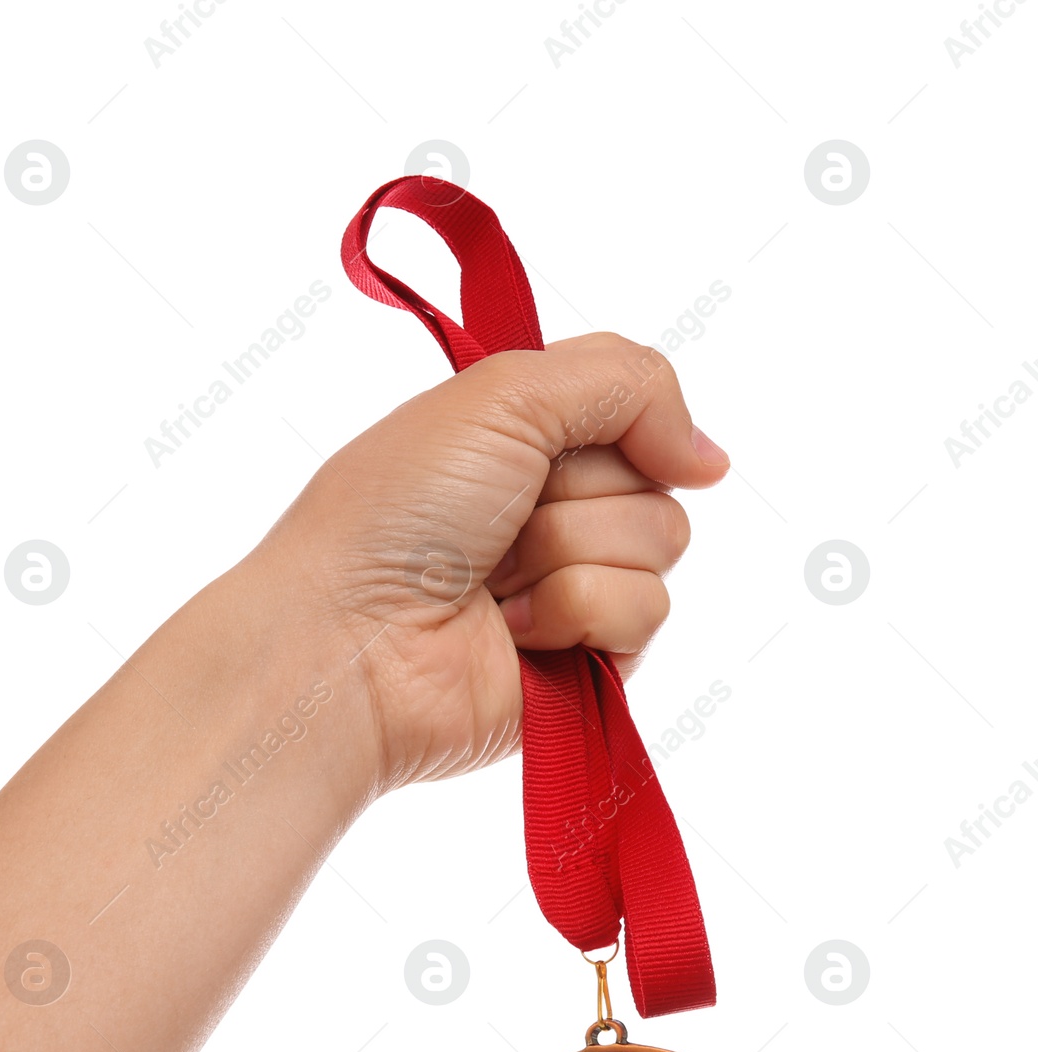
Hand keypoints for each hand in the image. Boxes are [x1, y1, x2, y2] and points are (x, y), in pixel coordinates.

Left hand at [264, 333, 729, 790]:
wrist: (348, 640)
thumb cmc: (393, 514)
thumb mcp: (504, 394)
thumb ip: (626, 381)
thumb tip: (708, 456)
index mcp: (520, 443)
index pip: (632, 405)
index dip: (617, 417)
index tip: (556, 442)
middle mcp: (548, 514)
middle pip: (655, 476)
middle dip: (579, 492)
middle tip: (500, 522)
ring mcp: (568, 591)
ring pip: (660, 543)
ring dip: (570, 552)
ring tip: (494, 582)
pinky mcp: (584, 664)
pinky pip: (647, 615)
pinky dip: (575, 613)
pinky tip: (510, 632)